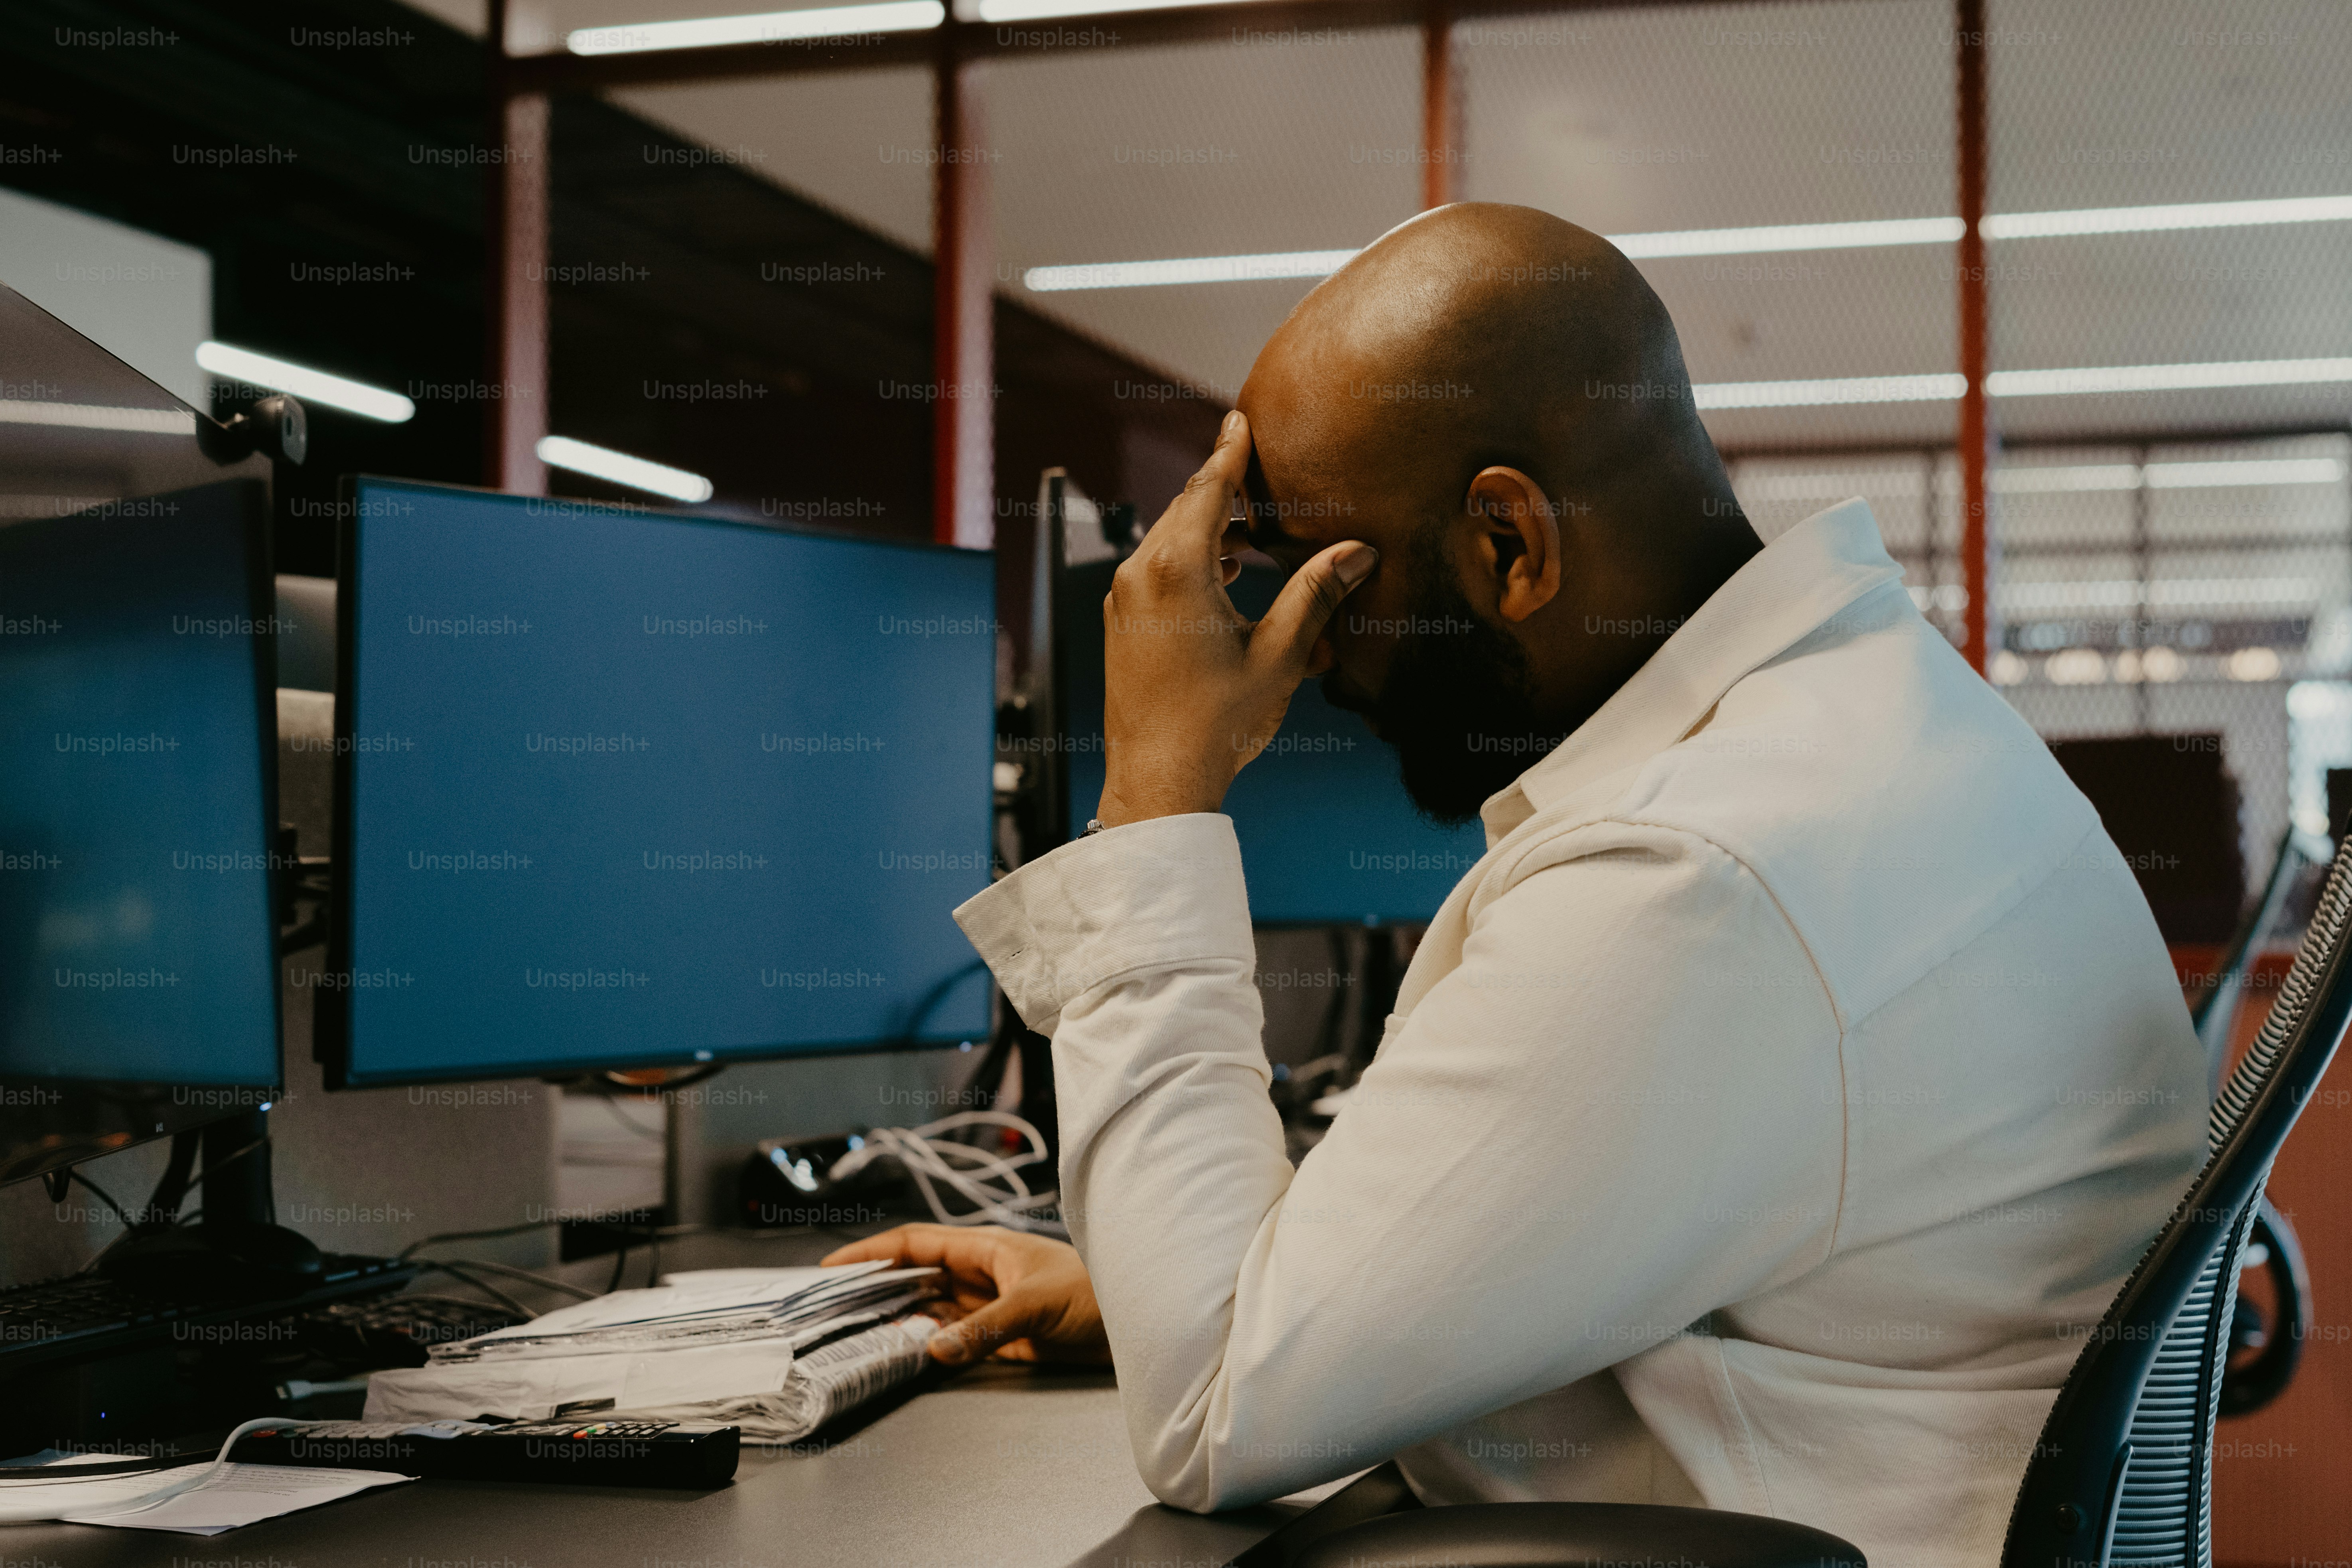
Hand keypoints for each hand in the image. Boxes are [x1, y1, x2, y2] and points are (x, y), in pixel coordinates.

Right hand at [821, 1224, 1112, 1366]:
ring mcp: (990, 1303)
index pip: (917, 1243)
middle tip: (836, 1304)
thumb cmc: (1095, 1291)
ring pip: (933, 1306)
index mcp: (985, 1247)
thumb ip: (984, 1327)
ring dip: (901, 1316)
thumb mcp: (1035, 1302)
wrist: (1140, 1319)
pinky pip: (955, 1335)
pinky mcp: (1002, 1333)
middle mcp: (983, 1272)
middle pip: (917, 1274)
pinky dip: (931, 1342)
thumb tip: (934, 1347)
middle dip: (878, 1285)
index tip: (835, 1265)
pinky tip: (911, 1351)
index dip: (875, 1251)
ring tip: (860, 1329)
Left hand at [1095, 409, 1377, 827]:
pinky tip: (1220, 575)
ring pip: (1167, 541)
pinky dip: (1187, 559)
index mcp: (1177, 570)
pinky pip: (1154, 570)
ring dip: (1206, 529)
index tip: (1238, 417)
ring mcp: (1123, 600)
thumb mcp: (1280, 653)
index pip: (1207, 489)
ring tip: (1246, 531)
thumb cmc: (1219, 722)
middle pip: (1184, 510)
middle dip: (1221, 489)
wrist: (1158, 779)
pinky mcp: (1120, 625)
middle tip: (1251, 466)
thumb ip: (1315, 593)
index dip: (1229, 451)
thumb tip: (1358, 552)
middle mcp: (1140, 574)